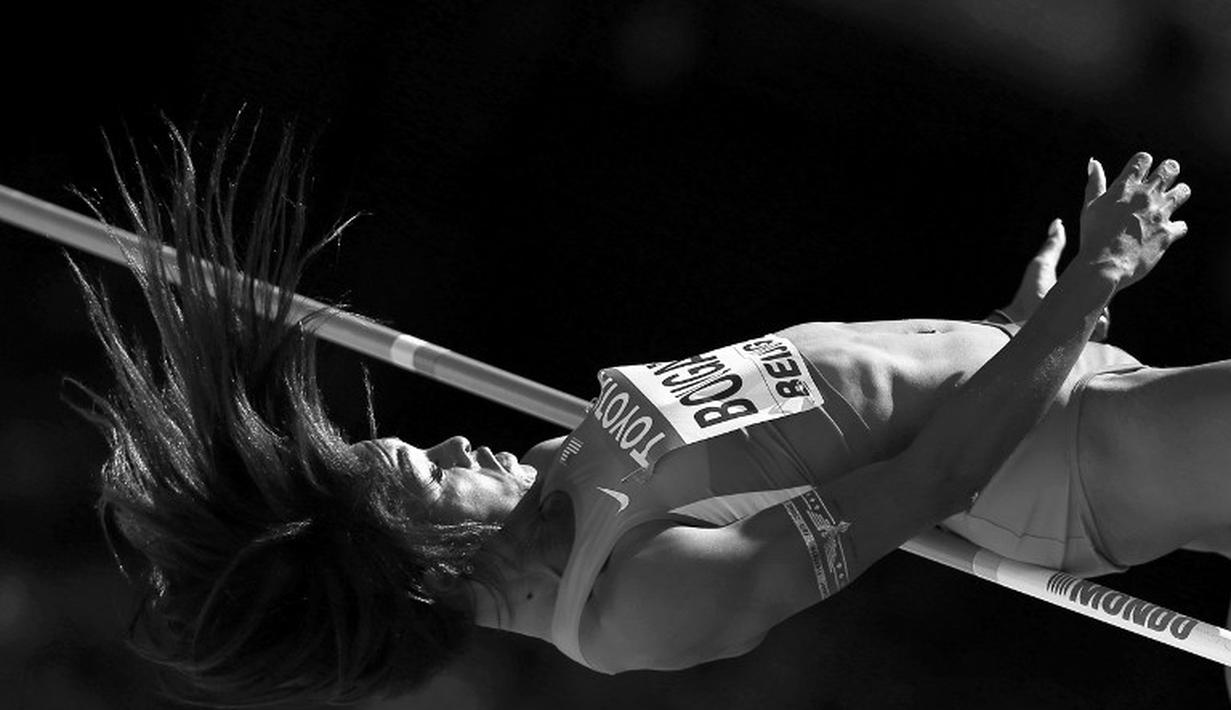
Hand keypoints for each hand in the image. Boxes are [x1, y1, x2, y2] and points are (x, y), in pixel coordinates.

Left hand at [1001, 219, 1109, 340]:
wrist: (1018, 322)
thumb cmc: (1029, 292)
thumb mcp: (1042, 265)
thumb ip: (1053, 245)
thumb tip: (1057, 222)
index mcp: (1078, 288)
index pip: (1100, 279)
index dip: (1105, 273)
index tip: (1109, 266)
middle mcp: (1082, 306)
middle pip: (1105, 295)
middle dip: (1104, 292)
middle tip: (1098, 289)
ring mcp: (1084, 323)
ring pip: (1105, 313)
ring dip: (1099, 310)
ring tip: (1087, 307)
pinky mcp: (1083, 337)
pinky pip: (1101, 329)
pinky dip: (1098, 324)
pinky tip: (1088, 318)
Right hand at [1080, 152, 1189, 290]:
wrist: (1104, 265)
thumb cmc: (1092, 235)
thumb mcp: (1090, 206)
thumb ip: (1095, 183)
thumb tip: (1093, 162)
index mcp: (1126, 187)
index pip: (1143, 159)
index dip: (1143, 163)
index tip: (1141, 172)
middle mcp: (1146, 195)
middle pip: (1170, 168)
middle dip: (1168, 171)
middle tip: (1162, 182)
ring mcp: (1160, 214)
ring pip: (1183, 191)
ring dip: (1179, 193)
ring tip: (1170, 202)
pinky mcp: (1168, 233)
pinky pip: (1182, 226)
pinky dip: (1175, 228)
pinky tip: (1166, 232)